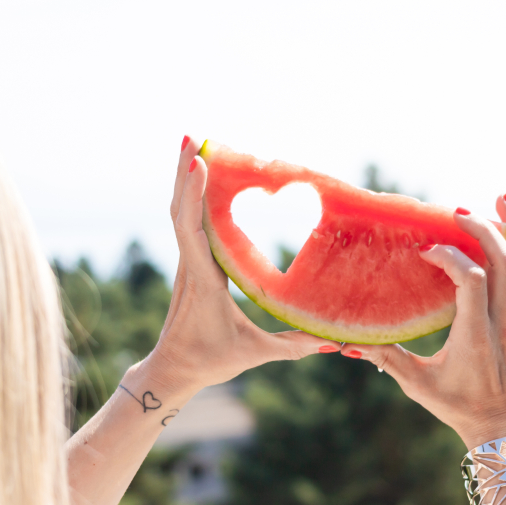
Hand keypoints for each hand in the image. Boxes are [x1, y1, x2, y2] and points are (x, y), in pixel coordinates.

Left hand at [143, 137, 338, 397]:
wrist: (172, 369)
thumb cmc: (210, 361)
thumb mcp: (255, 354)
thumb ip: (294, 345)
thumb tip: (333, 339)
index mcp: (204, 280)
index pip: (193, 231)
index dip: (194, 196)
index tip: (198, 163)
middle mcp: (190, 265)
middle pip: (181, 210)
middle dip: (183, 170)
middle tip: (190, 134)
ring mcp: (186, 263)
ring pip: (180, 212)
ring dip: (183, 177)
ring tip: (191, 143)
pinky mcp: (188, 264)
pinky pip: (187, 222)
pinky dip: (191, 195)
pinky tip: (198, 176)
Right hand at [340, 196, 505, 449]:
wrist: (502, 427)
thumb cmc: (457, 407)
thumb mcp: (418, 385)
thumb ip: (387, 359)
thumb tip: (347, 340)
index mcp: (475, 336)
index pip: (471, 282)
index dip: (450, 258)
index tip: (426, 250)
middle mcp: (499, 323)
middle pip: (504, 265)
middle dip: (484, 231)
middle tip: (457, 211)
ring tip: (502, 198)